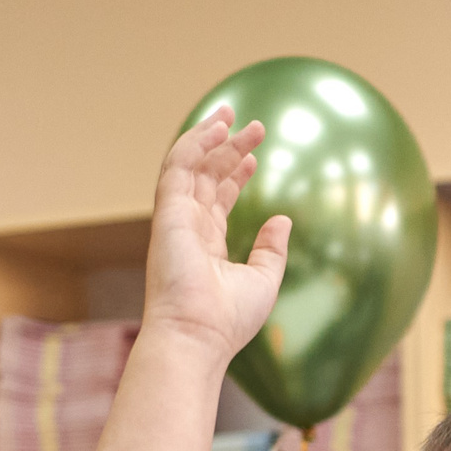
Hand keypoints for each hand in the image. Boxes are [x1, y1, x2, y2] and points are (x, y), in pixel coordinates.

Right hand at [142, 108, 290, 358]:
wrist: (196, 336)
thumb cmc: (227, 319)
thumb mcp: (263, 280)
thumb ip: (272, 249)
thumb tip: (282, 219)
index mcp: (206, 245)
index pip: (218, 199)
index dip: (235, 174)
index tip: (255, 156)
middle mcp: (188, 229)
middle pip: (206, 176)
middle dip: (227, 148)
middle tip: (254, 125)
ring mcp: (175, 219)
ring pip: (189, 165)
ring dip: (209, 136)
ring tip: (232, 114)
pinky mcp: (168, 212)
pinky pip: (178, 166)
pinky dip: (195, 142)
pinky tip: (218, 128)